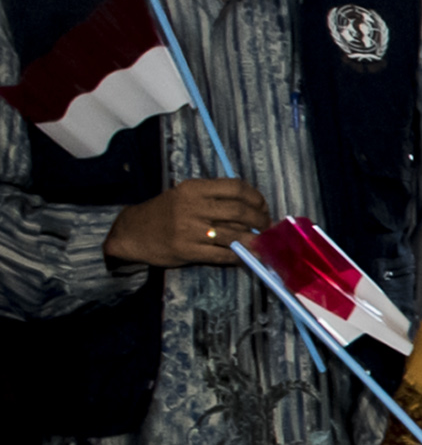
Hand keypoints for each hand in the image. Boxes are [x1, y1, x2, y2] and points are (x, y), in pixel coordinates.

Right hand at [106, 176, 271, 267]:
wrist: (132, 232)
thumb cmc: (165, 212)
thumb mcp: (186, 196)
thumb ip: (214, 199)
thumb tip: (253, 210)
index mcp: (194, 189)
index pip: (236, 188)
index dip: (256, 198)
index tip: (263, 207)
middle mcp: (192, 207)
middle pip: (239, 211)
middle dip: (260, 220)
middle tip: (266, 227)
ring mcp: (189, 230)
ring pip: (234, 235)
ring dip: (254, 241)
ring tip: (262, 243)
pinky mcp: (187, 250)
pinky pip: (222, 255)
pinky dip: (239, 256)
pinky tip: (246, 255)